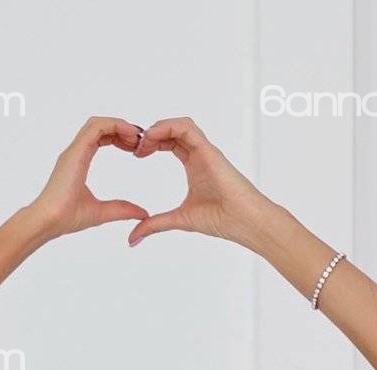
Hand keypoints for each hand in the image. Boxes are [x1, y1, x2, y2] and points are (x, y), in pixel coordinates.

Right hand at [31, 116, 149, 239]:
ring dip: (119, 125)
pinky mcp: (75, 151)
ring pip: (98, 122)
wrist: (50, 221)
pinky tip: (129, 135)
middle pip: (101, 126)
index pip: (101, 137)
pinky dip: (114, 125)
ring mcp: (74, 150)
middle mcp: (76, 152)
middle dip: (122, 129)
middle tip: (139, 141)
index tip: (135, 149)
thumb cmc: (67, 217)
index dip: (119, 137)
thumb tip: (143, 214)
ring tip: (135, 137)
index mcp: (80, 160)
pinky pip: (96, 127)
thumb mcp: (103, 212)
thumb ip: (122, 210)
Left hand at [127, 115, 276, 248]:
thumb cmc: (221, 219)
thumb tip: (133, 238)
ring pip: (180, 124)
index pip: (170, 143)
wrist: (244, 221)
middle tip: (135, 148)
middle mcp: (200, 154)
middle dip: (151, 134)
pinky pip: (187, 128)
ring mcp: (205, 150)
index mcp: (194, 165)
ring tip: (143, 142)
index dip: (151, 143)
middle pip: (172, 130)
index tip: (137, 155)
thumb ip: (155, 225)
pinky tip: (152, 138)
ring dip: (158, 127)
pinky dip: (168, 128)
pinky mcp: (209, 150)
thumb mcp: (178, 220)